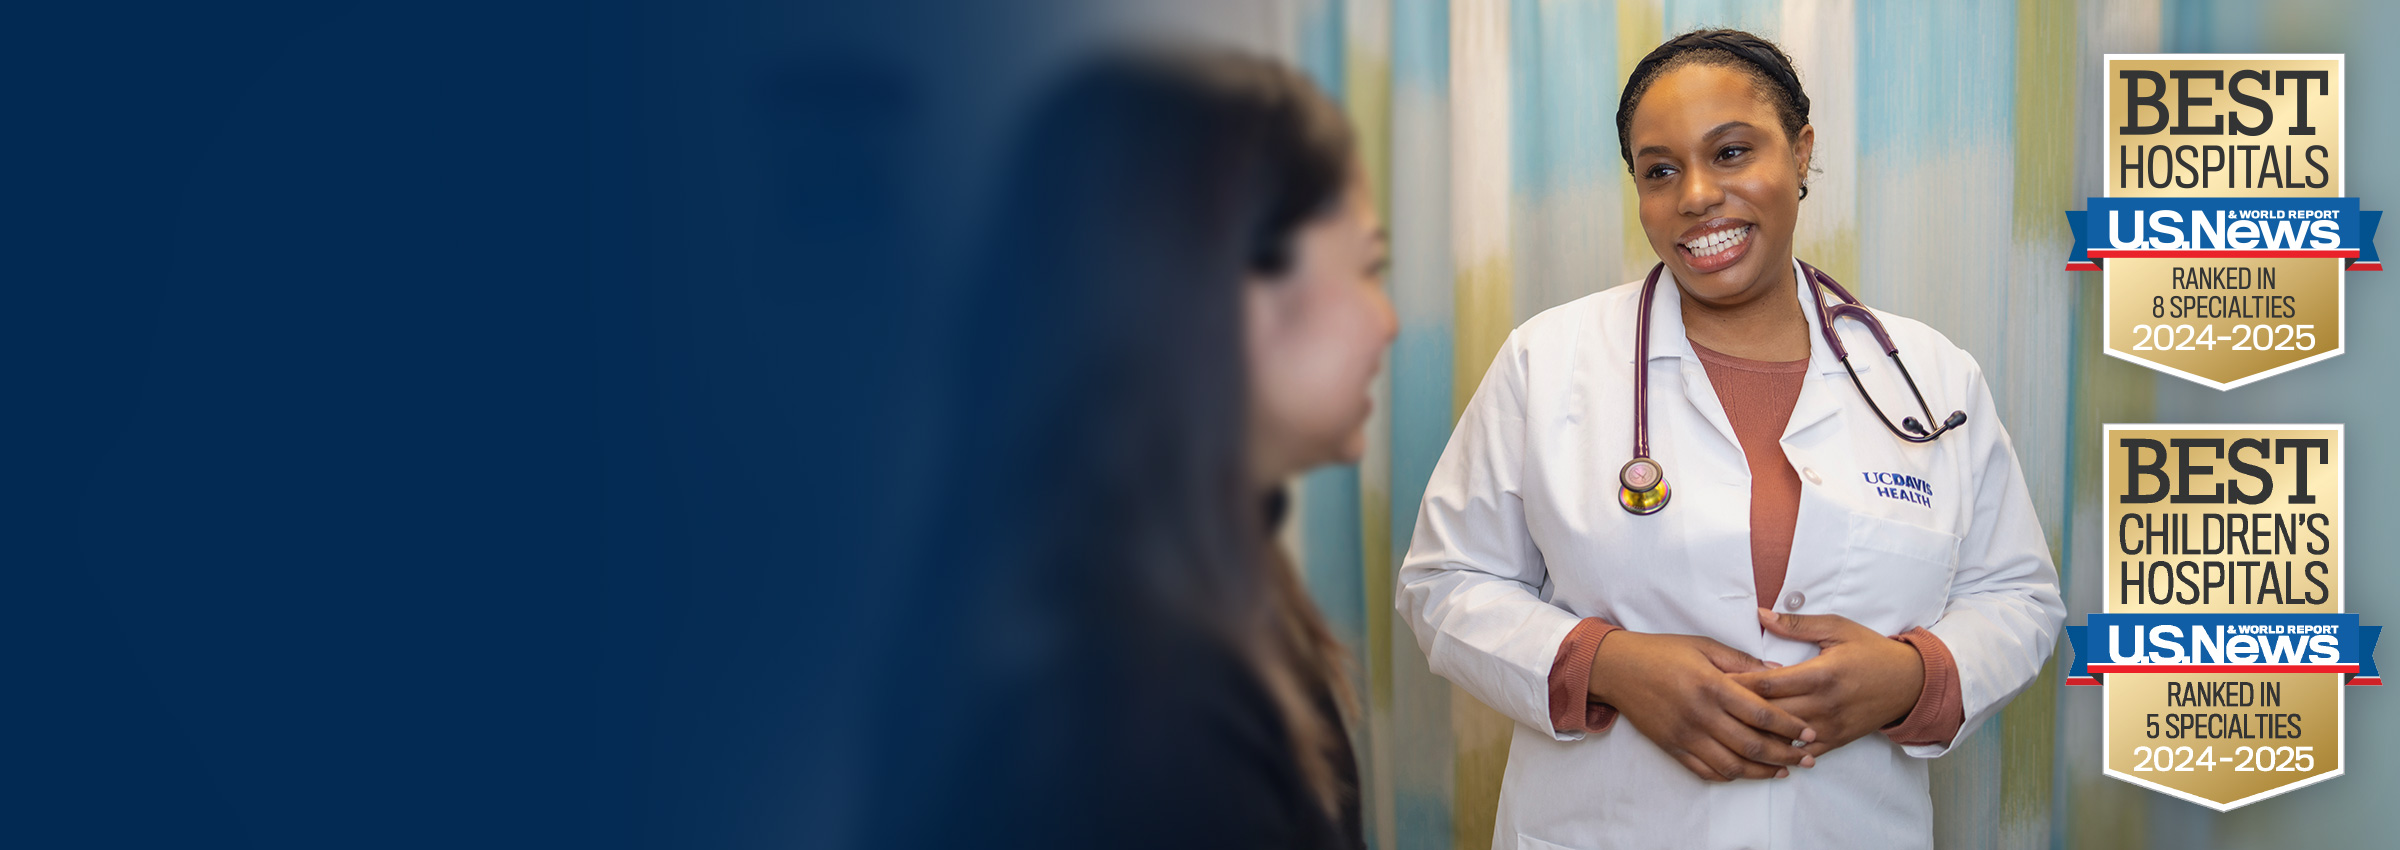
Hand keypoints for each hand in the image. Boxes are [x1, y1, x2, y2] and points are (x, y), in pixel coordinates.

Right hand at [1587, 631, 1820, 782]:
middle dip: (1785, 754)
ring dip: (1762, 771)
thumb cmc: (1662, 652)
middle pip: (1752, 745)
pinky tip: (1746, 772)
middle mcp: (1700, 715)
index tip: (1810, 732)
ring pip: (1732, 764)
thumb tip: (1777, 671)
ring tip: (1783, 771)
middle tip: (1808, 758)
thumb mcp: (1704, 645)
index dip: (1790, 726)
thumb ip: (1741, 661)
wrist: (1617, 668)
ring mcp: (1685, 735)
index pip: (1761, 714)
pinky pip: (1705, 770)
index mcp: (1712, 686)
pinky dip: (1730, 775)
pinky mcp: (1672, 747)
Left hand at [1729, 609, 1924, 754]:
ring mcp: (1831, 726)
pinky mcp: (1837, 740)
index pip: (1768, 683)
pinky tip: (1758, 747)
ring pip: (1782, 736)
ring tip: (1726, 727)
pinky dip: (1779, 751)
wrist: (1910, 683)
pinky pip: (1802, 751)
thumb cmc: (1871, 651)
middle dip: (1738, 710)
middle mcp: (1825, 705)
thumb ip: (1797, 624)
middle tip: (1710, 706)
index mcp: (1822, 674)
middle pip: (1769, 713)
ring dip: (1755, 733)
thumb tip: (1761, 615)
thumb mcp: (1837, 629)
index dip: (1738, 683)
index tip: (1715, 680)